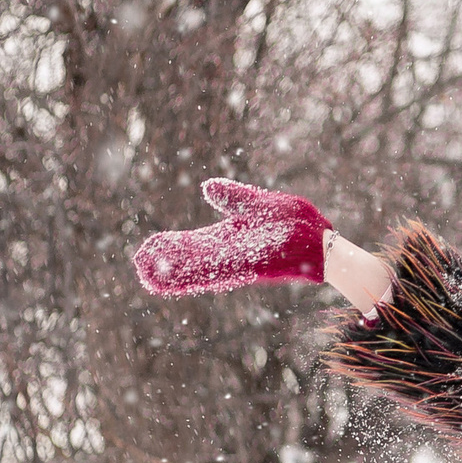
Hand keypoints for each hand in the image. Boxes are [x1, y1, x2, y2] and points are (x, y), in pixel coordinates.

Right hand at [133, 177, 327, 295]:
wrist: (322, 239)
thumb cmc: (298, 223)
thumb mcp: (257, 203)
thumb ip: (232, 197)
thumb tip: (206, 187)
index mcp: (232, 240)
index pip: (195, 245)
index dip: (173, 246)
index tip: (150, 247)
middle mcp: (231, 255)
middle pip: (191, 260)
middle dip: (167, 262)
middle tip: (139, 264)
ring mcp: (239, 263)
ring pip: (198, 270)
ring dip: (174, 272)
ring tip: (147, 273)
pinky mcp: (249, 266)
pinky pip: (217, 272)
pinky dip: (198, 274)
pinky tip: (179, 275)